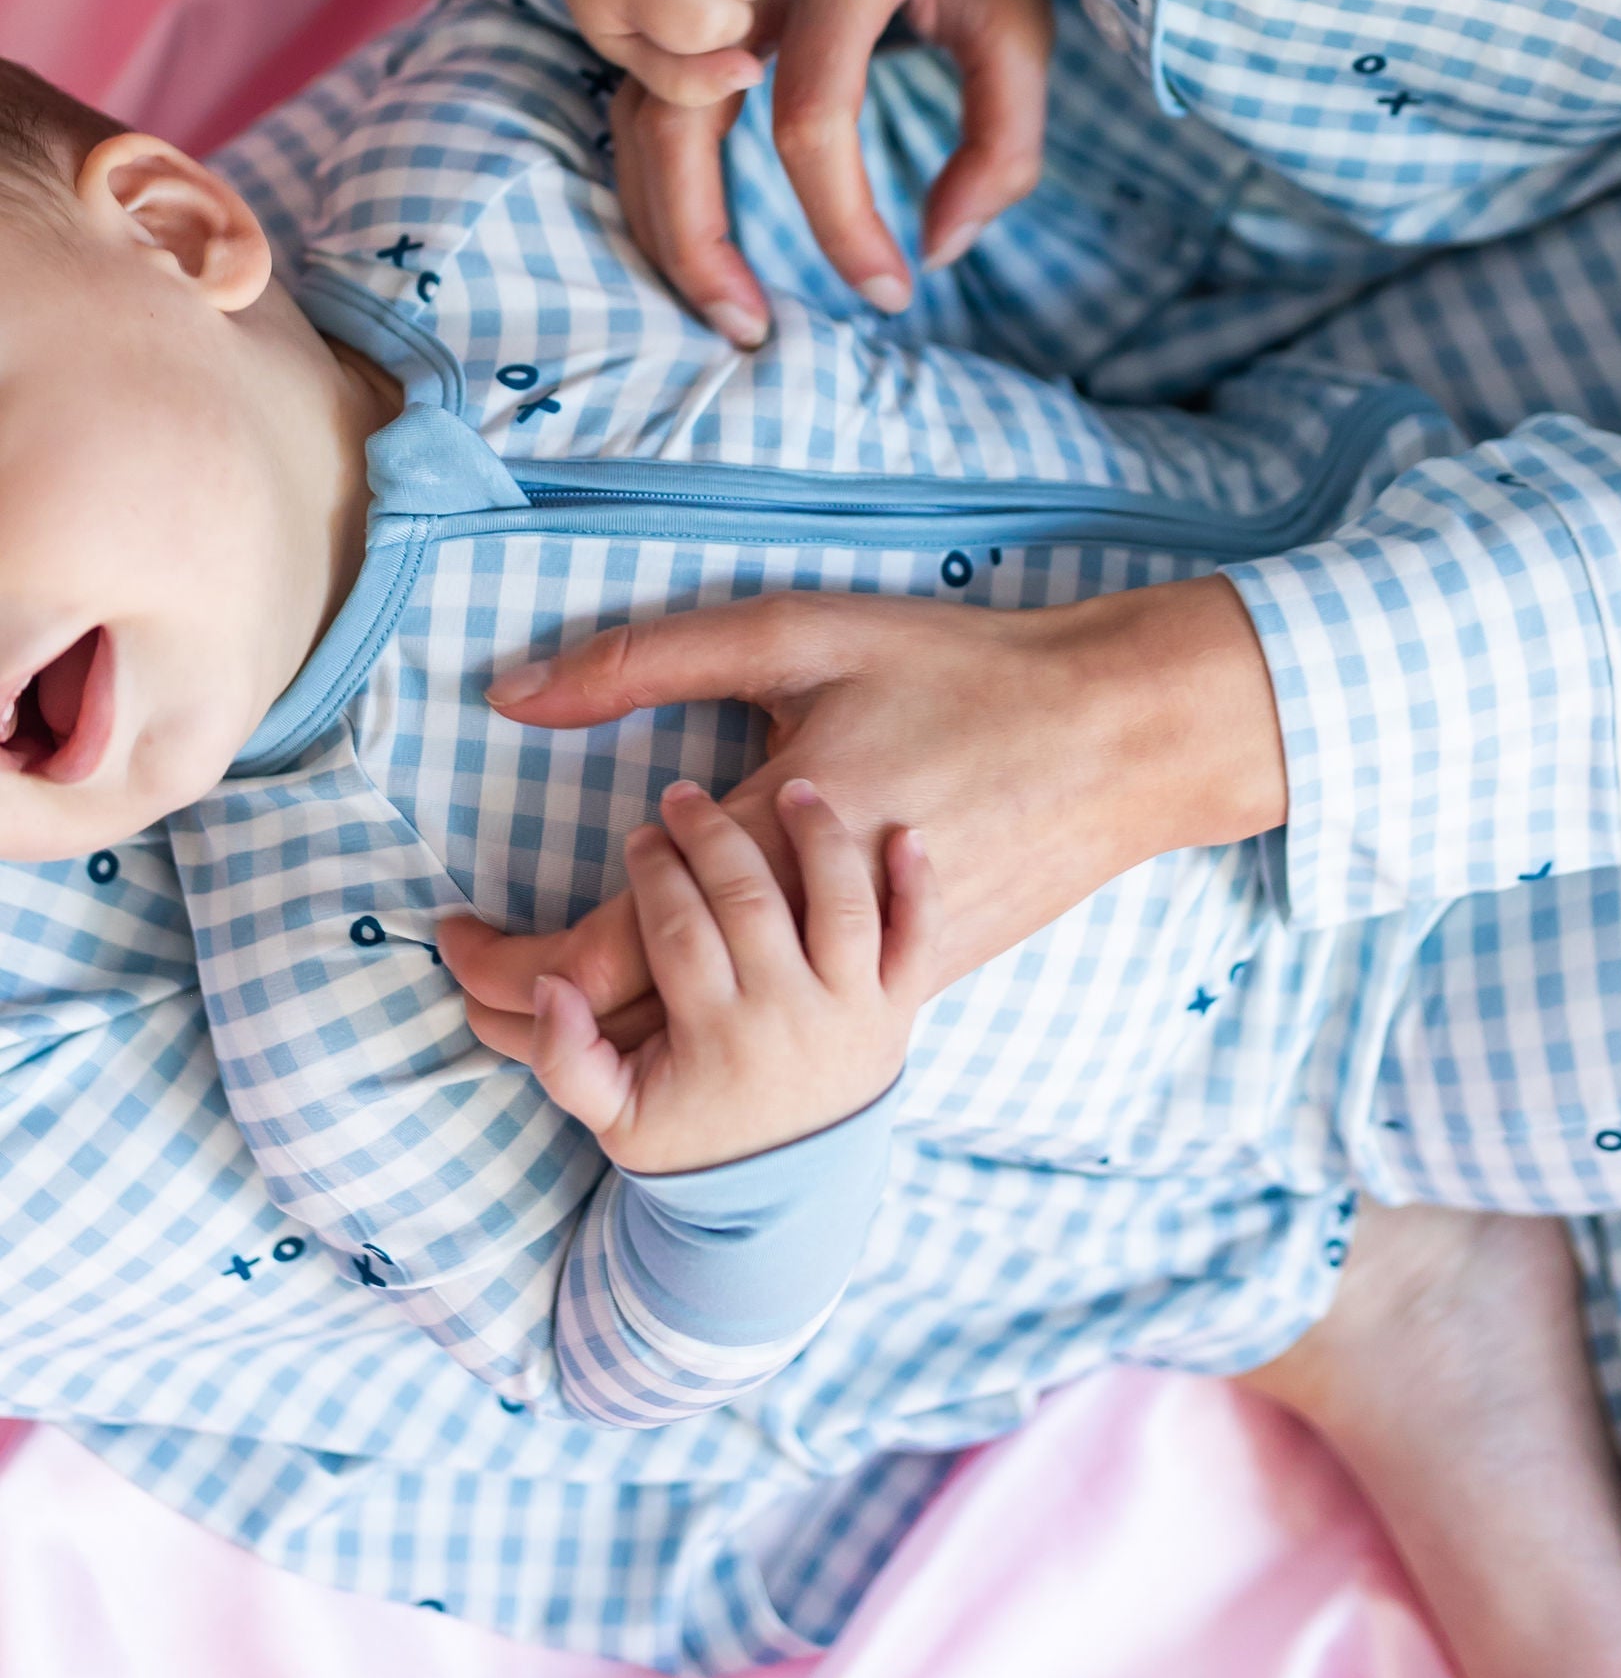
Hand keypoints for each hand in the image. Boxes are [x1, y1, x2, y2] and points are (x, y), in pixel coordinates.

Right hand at [450, 776, 936, 1175]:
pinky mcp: (898, 1013)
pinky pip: (918, 942)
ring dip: (818, 838)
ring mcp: (851, 1010)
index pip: (677, 929)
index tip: (641, 836)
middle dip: (711, 837)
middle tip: (683, 796)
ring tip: (793, 789)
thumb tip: (550, 986)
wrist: (785, 1200)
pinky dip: (918, 887)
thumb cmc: (692, 1142)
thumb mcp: (615, 1118)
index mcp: (716, 1036)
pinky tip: (907, 834)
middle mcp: (789, 1016)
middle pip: (750, 900)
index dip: (653, 873)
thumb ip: (565, 1058)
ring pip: (841, 905)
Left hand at [454, 580, 1286, 1014]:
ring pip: (714, 1039)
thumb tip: (515, 693)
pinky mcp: (910, 986)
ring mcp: (865, 973)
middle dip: (539, 1019)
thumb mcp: (797, 638)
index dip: (513, 969)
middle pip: (645, 1016)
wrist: (1113, 738)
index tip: (450, 945)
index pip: (608, 948)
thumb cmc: (955, 673)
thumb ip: (647, 661)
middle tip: (470, 988)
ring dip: (616, 1031)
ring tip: (546, 1005)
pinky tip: (676, 997)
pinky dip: (710, 1022)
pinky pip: (788, 1025)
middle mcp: (811, 931)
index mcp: (768, 841)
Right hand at [608, 0, 1050, 348]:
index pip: (812, 118)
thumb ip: (1004, 140)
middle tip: (753, 334)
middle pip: (684, 120)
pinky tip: (700, 254)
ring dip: (665, 228)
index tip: (893, 289)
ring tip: (726, 315)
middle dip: (704, 243)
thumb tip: (939, 247)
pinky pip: (642, 111)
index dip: (843, 223)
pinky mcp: (683, 17)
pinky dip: (657, 191)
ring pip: (642, 121)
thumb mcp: (1017, 22)